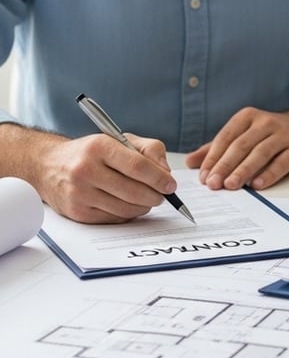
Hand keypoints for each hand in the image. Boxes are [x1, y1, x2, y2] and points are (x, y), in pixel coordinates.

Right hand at [38, 133, 175, 223]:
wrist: (48, 166)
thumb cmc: (92, 152)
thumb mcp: (120, 139)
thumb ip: (150, 149)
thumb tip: (166, 172)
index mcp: (99, 147)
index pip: (137, 166)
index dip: (159, 178)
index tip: (171, 185)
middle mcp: (86, 169)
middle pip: (133, 190)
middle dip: (155, 196)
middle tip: (163, 195)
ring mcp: (79, 193)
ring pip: (125, 208)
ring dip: (144, 207)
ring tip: (148, 200)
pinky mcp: (77, 212)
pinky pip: (113, 218)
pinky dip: (128, 214)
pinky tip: (130, 205)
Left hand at [185, 106, 288, 190]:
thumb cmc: (270, 134)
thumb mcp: (244, 134)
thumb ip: (217, 147)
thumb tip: (190, 162)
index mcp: (248, 117)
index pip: (226, 138)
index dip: (213, 157)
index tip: (203, 176)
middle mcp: (265, 122)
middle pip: (241, 146)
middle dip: (225, 166)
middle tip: (213, 184)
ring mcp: (283, 135)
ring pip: (260, 153)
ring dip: (243, 170)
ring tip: (230, 185)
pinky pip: (282, 162)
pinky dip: (269, 174)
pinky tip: (257, 185)